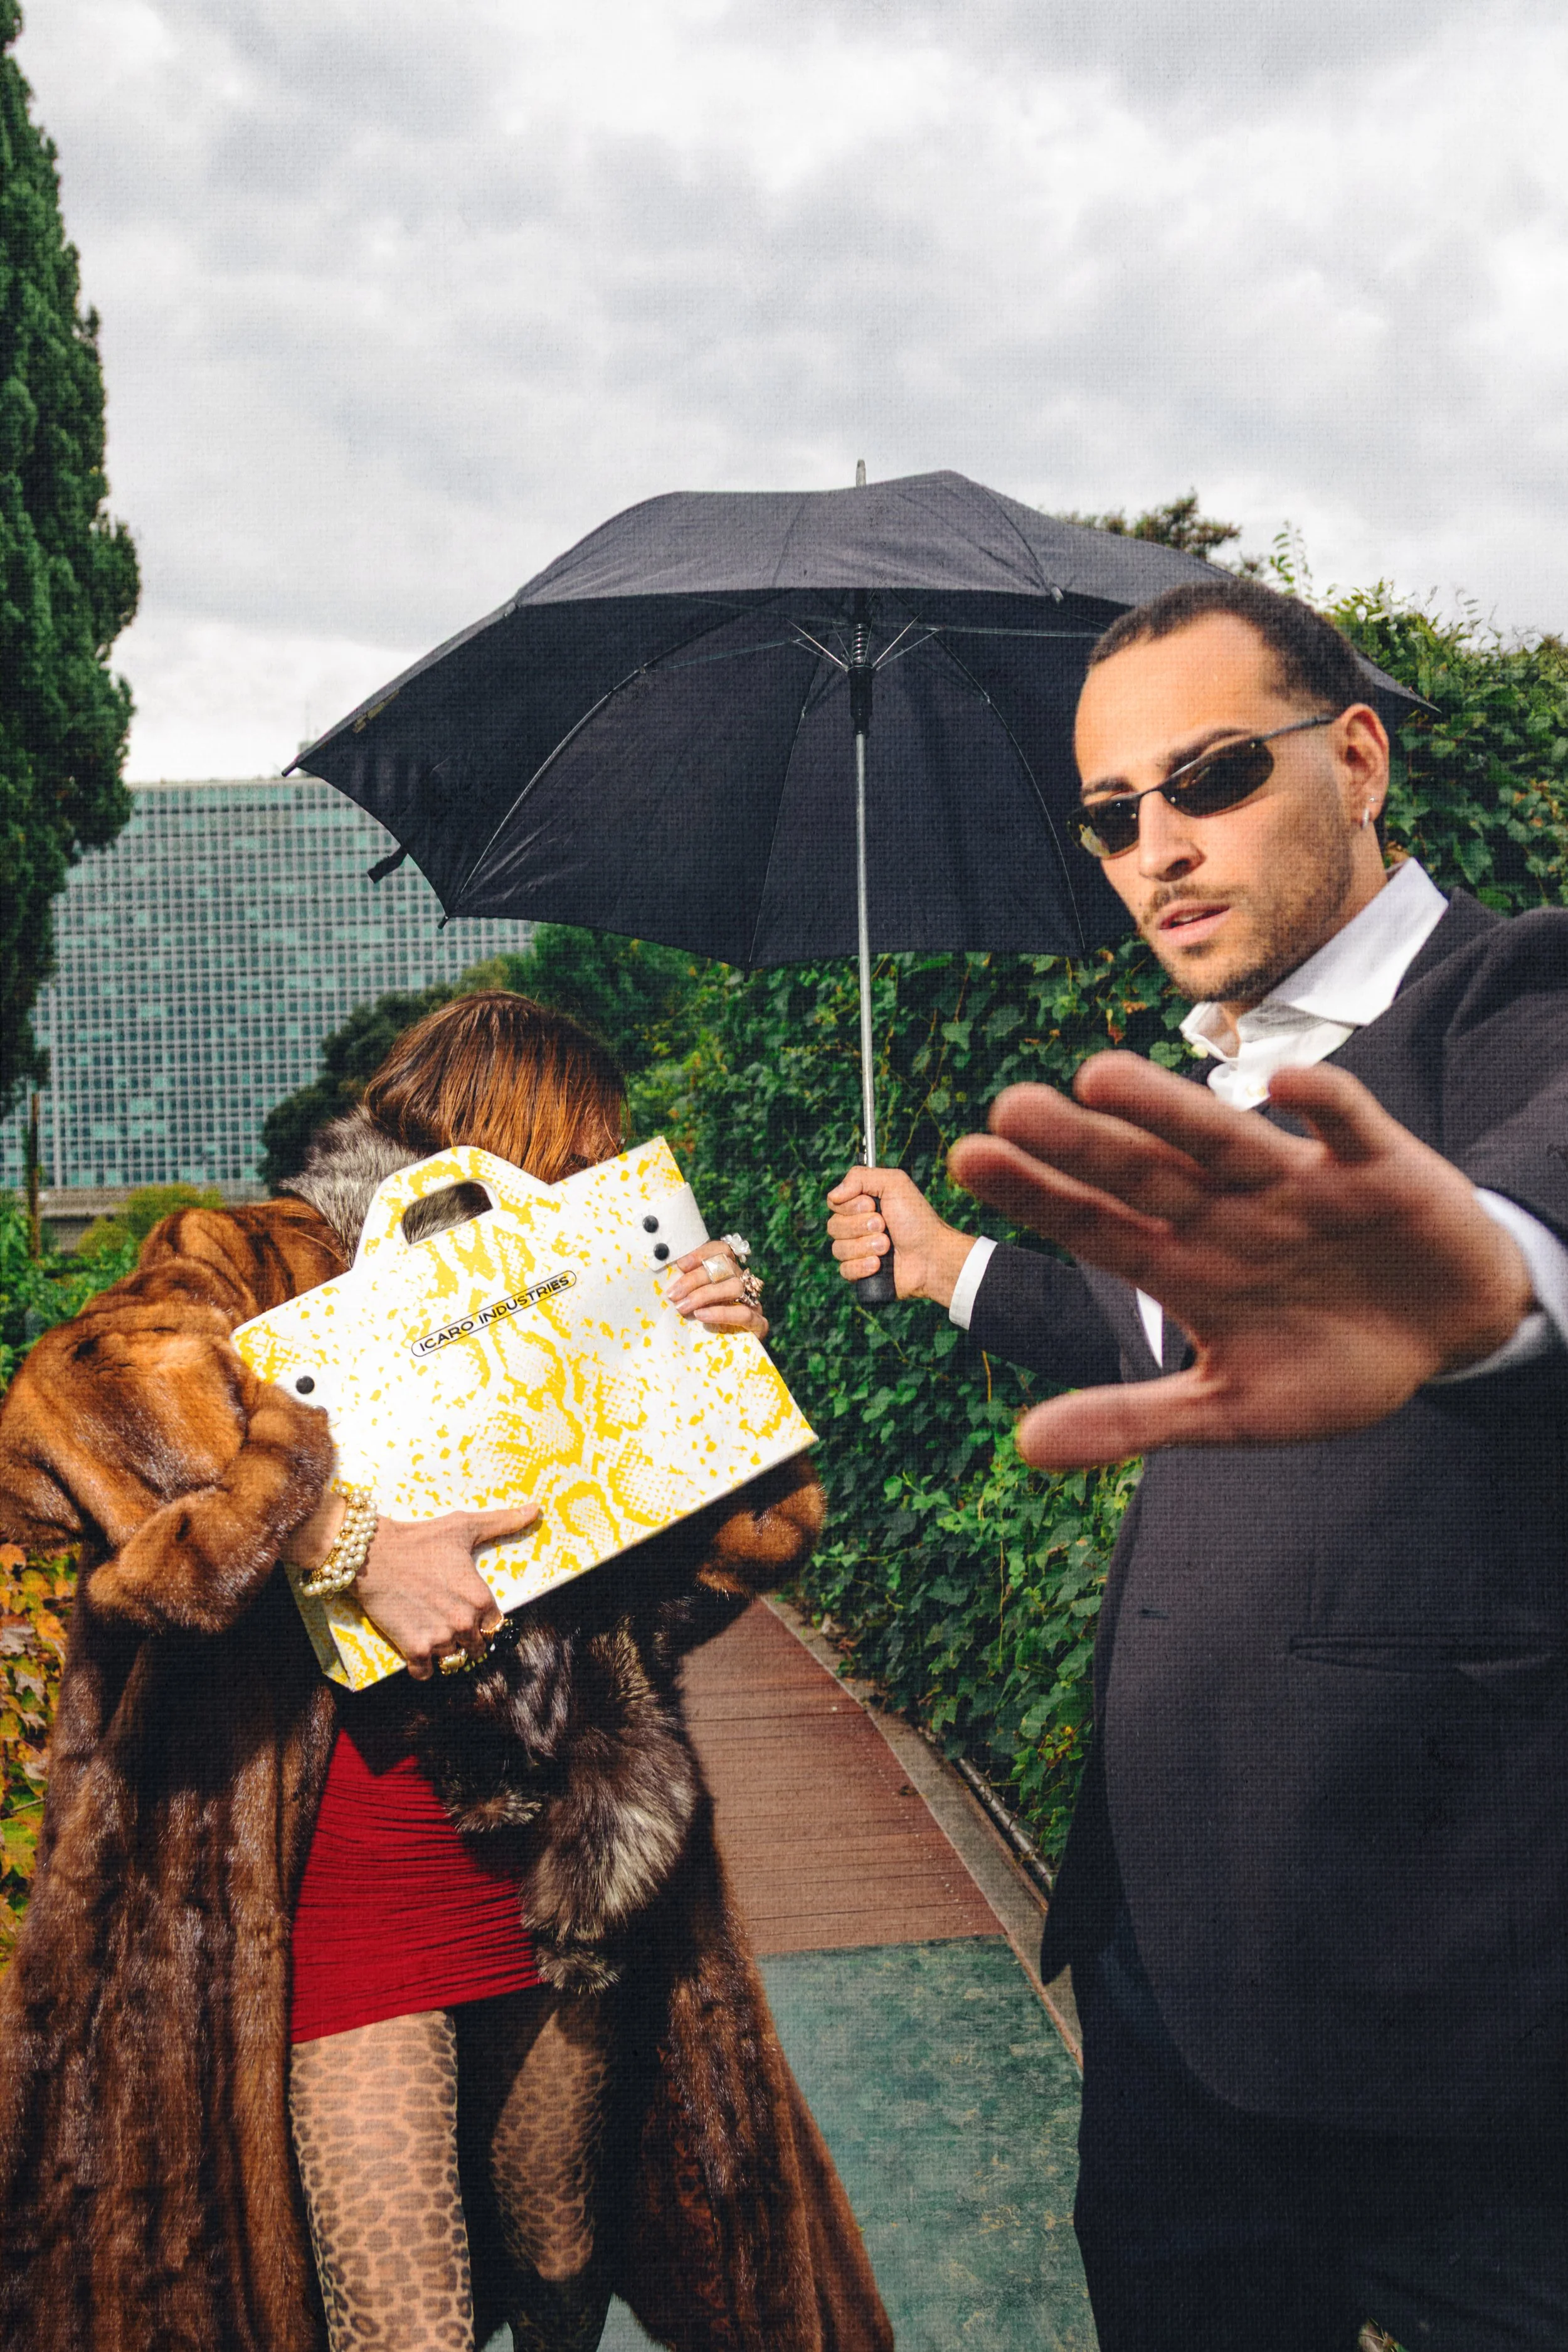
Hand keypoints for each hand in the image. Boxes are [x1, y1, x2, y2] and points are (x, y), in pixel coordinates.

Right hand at [352, 1504, 539, 1679]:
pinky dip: (422, 1667)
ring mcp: (439, 1638)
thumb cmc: (421, 1538)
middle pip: (476, 1647)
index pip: (495, 1625)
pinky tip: (417, 1648)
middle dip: (465, 1637)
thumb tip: (536, 1509)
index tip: (468, 1611)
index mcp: (481, 1599)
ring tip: (430, 1627)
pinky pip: (426, 1673)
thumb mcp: (465, 1527)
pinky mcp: (414, 1649)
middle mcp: (464, 1623)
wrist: (374, 1554)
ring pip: (452, 1659)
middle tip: (447, 1620)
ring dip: (444, 1650)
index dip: (482, 1619)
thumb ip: (503, 1523)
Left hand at [664, 1243, 767, 1337]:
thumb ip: (684, 1288)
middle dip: (694, 1279)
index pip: (722, 1251)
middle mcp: (744, 1284)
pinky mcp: (758, 1324)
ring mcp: (753, 1303)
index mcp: (729, 1274)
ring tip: (682, 1307)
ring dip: (704, 1295)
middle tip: (673, 1294)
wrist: (726, 1359)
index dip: (702, 1254)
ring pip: (735, 1286)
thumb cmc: (702, 1327)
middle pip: (725, 1267)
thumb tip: (665, 1276)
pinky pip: (743, 1313)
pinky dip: (721, 1312)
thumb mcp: (691, 1303)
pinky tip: (701, 1316)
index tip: (680, 1265)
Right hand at [825, 1166, 978, 1308]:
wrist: (932, 1256)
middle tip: (885, 1227)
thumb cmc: (918, 1220)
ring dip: (865, 1246)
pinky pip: (844, 1270)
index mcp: (862, 1205)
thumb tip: (833, 1194)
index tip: (871, 1206)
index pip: (834, 1203)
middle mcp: (857, 1227)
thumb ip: (860, 1177)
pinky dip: (862, 1267)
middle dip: (861, 1227)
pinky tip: (879, 1265)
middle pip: (833, 1226)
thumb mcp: (894, 1184)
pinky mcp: (861, 1274)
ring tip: (887, 1247)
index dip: (850, 1206)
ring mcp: (858, 1251)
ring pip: (838, 1249)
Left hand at [948, 1052, 1534, 1467]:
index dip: (1038, 1195)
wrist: (1451, 1336)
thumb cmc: (1332, 1362)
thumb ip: (1132, 1421)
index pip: (1097, 1224)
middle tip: (1011, 1107)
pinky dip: (1322, 1105)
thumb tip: (1023, 1447)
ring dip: (1167, 1109)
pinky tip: (1281, 1085)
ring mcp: (1298, 1184)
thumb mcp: (1233, 1409)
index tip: (967, 1157)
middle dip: (1082, 1145)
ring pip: (1222, 1138)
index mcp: (1187, 1265)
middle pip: (1144, 1172)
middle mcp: (1227, 1212)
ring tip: (1099, 1077)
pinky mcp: (1377, 1167)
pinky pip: (1347, 1126)